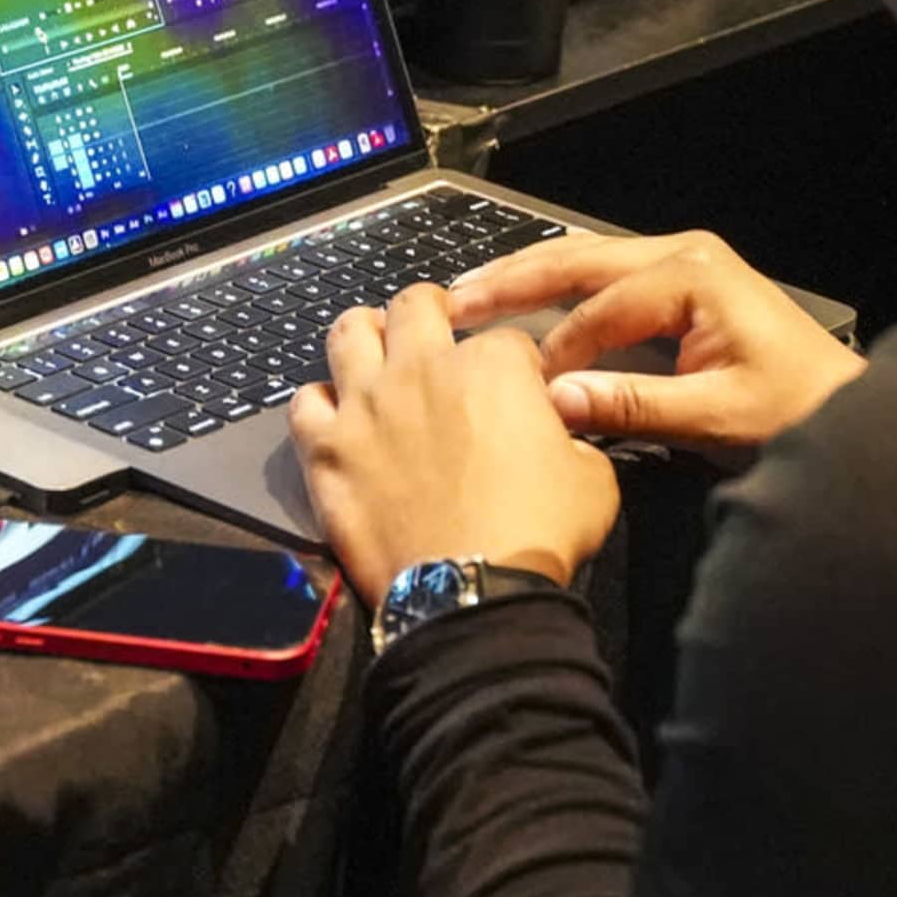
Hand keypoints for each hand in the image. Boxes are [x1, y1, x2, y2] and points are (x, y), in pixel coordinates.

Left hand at [289, 285, 620, 604]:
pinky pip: (304, 402)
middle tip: (435, 331)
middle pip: (416, 304)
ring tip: (375, 351)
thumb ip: (571, 435)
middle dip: (430, 309)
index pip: (505, 337)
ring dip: (364, 334)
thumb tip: (555, 432)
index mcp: (493, 365)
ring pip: (348, 332)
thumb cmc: (540, 533)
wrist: (473, 592)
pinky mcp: (326, 450)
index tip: (514, 388)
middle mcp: (422, 369)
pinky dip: (319, 404)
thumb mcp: (592, 475)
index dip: (513, 362)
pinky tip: (334, 418)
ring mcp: (365, 405)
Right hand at [448, 231, 859, 459]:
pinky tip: (520, 303)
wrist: (848, 411)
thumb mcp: (715, 416)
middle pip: (579, 260)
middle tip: (452, 302)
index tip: (515, 386)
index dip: (554, 349)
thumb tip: (554, 400)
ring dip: (527, 278)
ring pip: (586, 262)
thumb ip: (633, 406)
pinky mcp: (680, 286)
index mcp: (693, 275)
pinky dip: (557, 290)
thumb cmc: (796, 412)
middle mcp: (684, 255)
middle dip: (512, 280)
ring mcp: (682, 264)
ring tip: (469, 294)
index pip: (599, 309)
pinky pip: (604, 279)